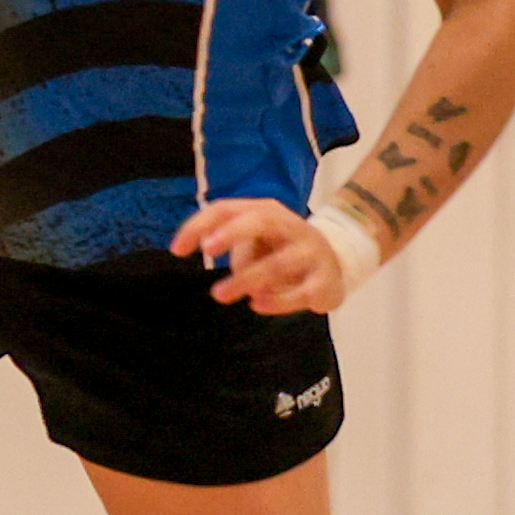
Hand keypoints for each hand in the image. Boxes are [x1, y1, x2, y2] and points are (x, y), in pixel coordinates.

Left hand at [172, 198, 349, 315]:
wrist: (337, 262)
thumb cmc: (281, 250)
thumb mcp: (254, 241)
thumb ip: (231, 244)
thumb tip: (209, 248)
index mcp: (267, 212)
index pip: (227, 209)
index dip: (200, 226)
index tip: (176, 250)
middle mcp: (291, 226)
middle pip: (260, 221)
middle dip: (232, 233)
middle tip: (207, 251)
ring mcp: (311, 252)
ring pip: (277, 263)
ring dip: (246, 279)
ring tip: (221, 294)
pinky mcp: (324, 281)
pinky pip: (299, 292)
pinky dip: (276, 300)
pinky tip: (257, 305)